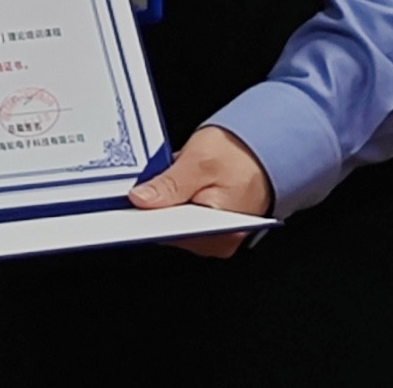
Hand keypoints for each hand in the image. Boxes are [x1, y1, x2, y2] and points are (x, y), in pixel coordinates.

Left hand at [127, 125, 270, 256]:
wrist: (265, 150)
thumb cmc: (241, 157)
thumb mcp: (200, 162)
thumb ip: (170, 184)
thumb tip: (141, 200)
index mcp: (219, 232)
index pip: (171, 232)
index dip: (145, 217)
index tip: (127, 202)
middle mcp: (217, 241)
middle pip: (169, 229)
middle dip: (153, 206)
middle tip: (146, 182)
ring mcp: (213, 235)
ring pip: (172, 222)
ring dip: (162, 201)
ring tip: (167, 178)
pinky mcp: (208, 226)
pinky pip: (180, 217)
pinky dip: (172, 201)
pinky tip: (173, 184)